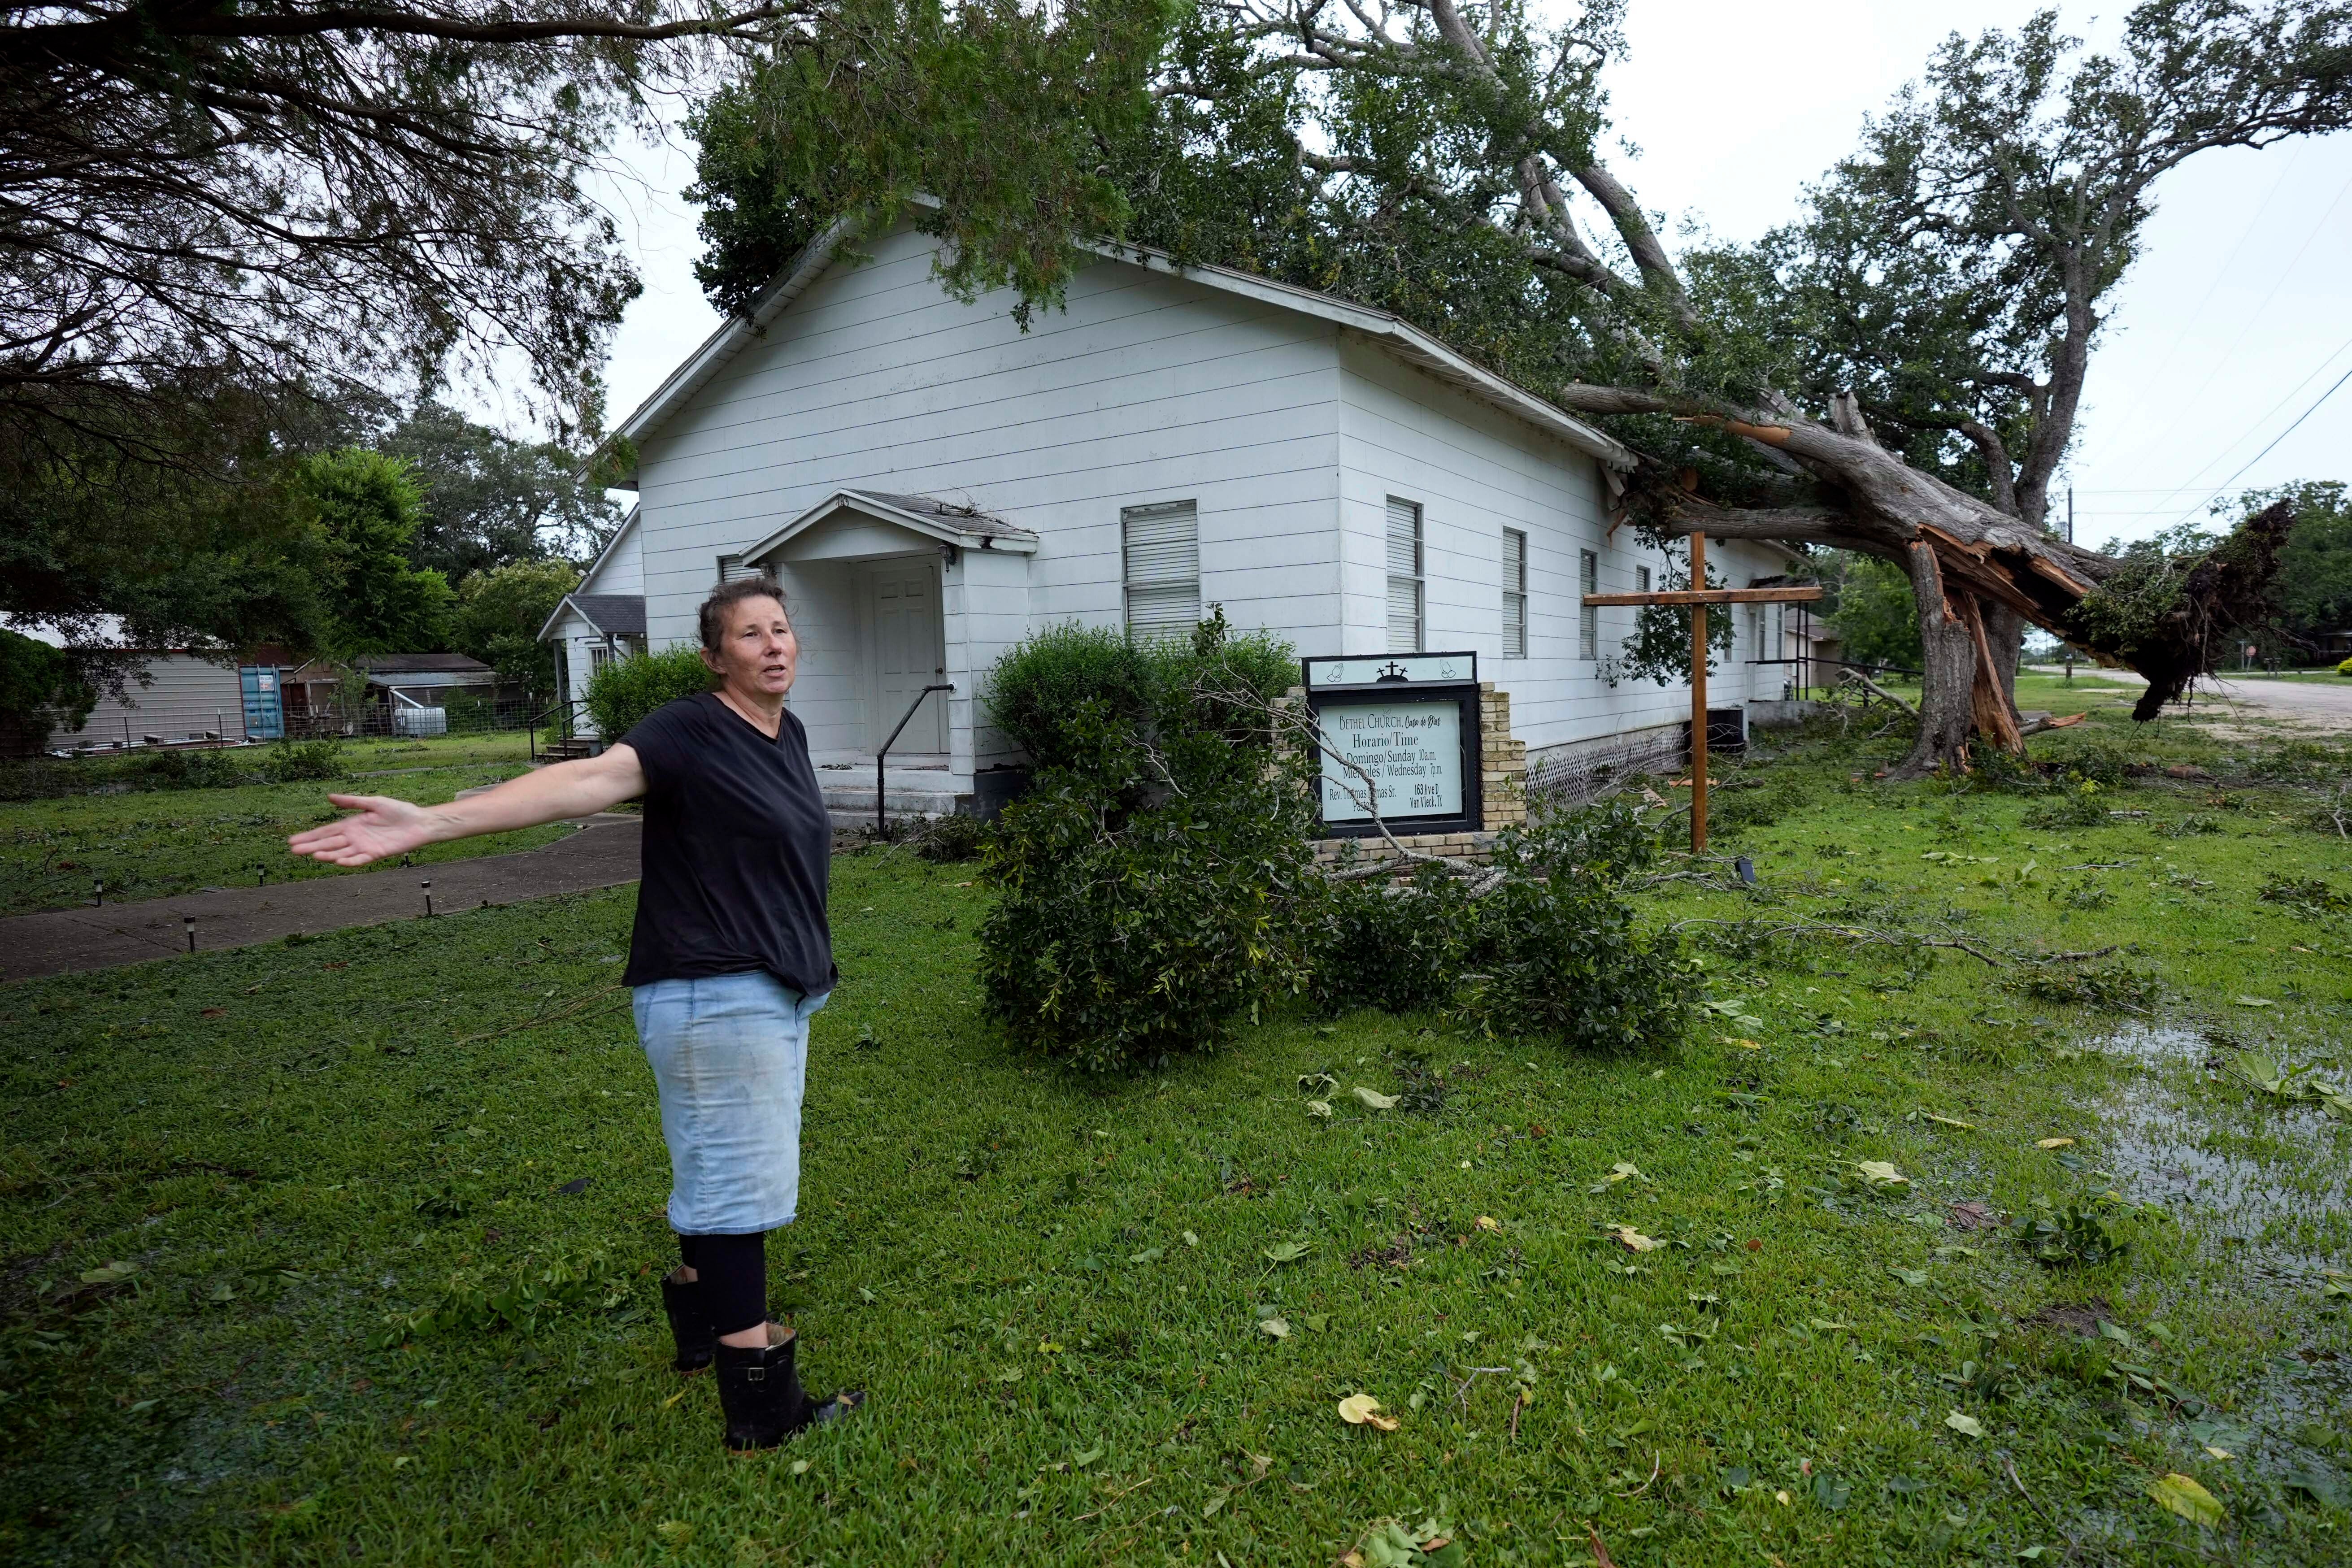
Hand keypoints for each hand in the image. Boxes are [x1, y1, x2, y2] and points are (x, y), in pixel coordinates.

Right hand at [286, 794, 443, 867]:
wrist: (420, 822)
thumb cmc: (399, 810)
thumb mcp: (373, 802)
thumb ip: (352, 802)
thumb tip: (329, 797)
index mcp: (352, 824)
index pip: (326, 831)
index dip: (310, 836)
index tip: (292, 840)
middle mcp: (355, 837)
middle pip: (329, 843)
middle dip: (312, 846)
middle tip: (294, 850)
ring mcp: (364, 847)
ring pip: (341, 852)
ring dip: (327, 854)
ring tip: (313, 855)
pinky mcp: (376, 854)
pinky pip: (360, 859)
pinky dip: (349, 861)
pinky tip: (338, 861)